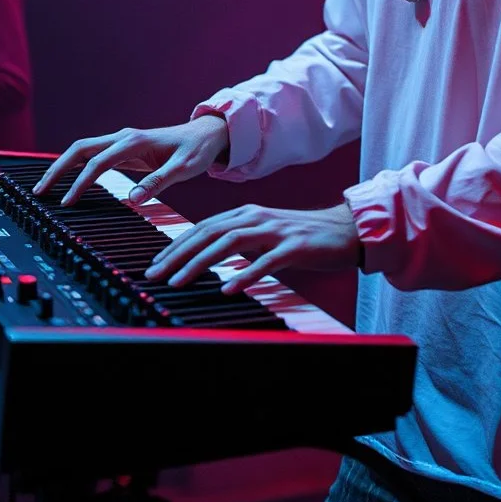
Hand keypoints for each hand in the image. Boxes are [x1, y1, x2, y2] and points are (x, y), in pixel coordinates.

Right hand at [32, 117, 228, 205]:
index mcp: (135, 141)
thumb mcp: (184, 168)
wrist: (206, 134)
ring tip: (45, 188)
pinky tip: (68, 182)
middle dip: (57, 169)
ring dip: (62, 167)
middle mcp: (124, 137)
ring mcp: (122, 142)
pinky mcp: (124, 149)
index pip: (98, 163)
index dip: (80, 183)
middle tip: (38, 191)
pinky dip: (76, 167)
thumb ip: (159, 182)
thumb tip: (133, 200)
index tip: (66, 202)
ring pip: (83, 150)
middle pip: (79, 149)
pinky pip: (93, 156)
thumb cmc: (196, 150)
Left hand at [144, 202, 360, 294]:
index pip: (203, 227)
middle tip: (155, 274)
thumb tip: (207, 257)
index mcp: (247, 213)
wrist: (345, 230)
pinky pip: (265, 261)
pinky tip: (228, 287)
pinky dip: (244, 274)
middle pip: (209, 232)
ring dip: (201, 262)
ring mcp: (276, 230)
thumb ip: (238, 241)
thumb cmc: (302, 236)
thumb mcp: (265, 234)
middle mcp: (257, 217)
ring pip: (230, 243)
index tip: (155, 263)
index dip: (177, 244)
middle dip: (178, 253)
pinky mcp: (295, 246)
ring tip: (180, 280)